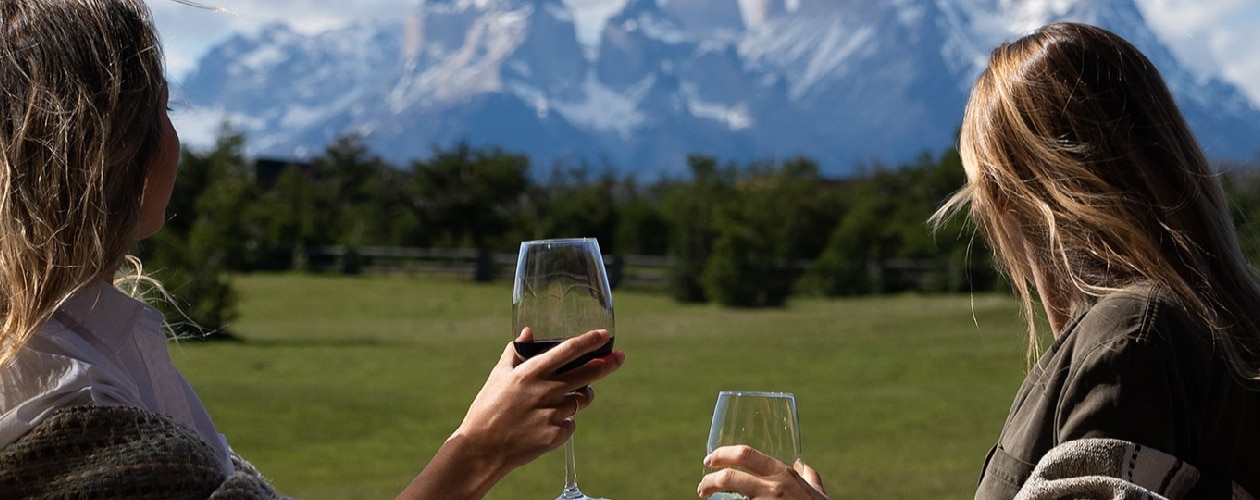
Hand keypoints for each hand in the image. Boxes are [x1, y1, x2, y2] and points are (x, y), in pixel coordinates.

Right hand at [455, 327, 622, 466]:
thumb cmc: (487, 408)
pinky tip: (545, 424)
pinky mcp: (556, 435)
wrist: (482, 449)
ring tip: (565, 399)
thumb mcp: (498, 376)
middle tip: (618, 358)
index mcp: (531, 373)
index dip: (589, 341)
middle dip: (607, 363)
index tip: (605, 334)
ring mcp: (553, 414)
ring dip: (580, 397)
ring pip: (582, 400)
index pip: (568, 351)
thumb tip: (529, 331)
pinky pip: (571, 423)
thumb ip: (516, 351)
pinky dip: (564, 422)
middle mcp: (546, 391)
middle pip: (588, 373)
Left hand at [698, 445, 827, 499]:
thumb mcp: (816, 492)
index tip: (709, 460)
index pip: (746, 454)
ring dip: (713, 499)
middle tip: (703, 487)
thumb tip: (802, 465)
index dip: (723, 454)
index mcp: (782, 473)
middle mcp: (773, 487)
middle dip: (710, 481)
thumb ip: (810, 477)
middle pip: (729, 477)